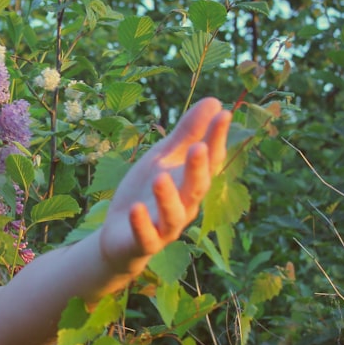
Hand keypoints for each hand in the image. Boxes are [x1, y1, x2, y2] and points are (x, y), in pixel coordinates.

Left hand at [99, 97, 230, 273]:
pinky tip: (136, 209)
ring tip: (161, 177)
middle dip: (198, 169)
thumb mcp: (163, 158)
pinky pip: (145, 236)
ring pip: (173, 214)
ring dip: (168, 197)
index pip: (209, 160)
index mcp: (190, 182)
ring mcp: (164, 227)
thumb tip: (215, 101)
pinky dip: (141, 223)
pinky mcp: (143, 243)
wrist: (119, 235)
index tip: (224, 113)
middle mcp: (184, 206)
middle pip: (196, 188)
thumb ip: (187, 134)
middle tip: (199, 147)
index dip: (217, 139)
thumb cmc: (146, 192)